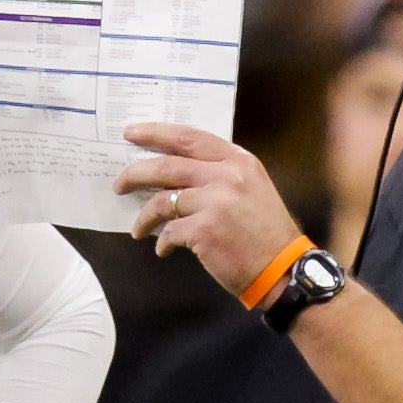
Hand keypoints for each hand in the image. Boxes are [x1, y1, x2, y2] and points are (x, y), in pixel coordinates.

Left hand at [116, 122, 304, 295]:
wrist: (284, 270)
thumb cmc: (265, 233)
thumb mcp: (251, 188)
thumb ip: (219, 174)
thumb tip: (174, 174)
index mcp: (238, 160)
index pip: (188, 137)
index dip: (155, 133)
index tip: (131, 133)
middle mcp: (227, 175)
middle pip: (166, 166)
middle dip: (135, 174)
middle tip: (118, 184)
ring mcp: (215, 202)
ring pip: (162, 201)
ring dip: (144, 217)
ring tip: (138, 230)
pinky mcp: (205, 230)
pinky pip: (169, 231)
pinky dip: (162, 242)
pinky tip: (164, 249)